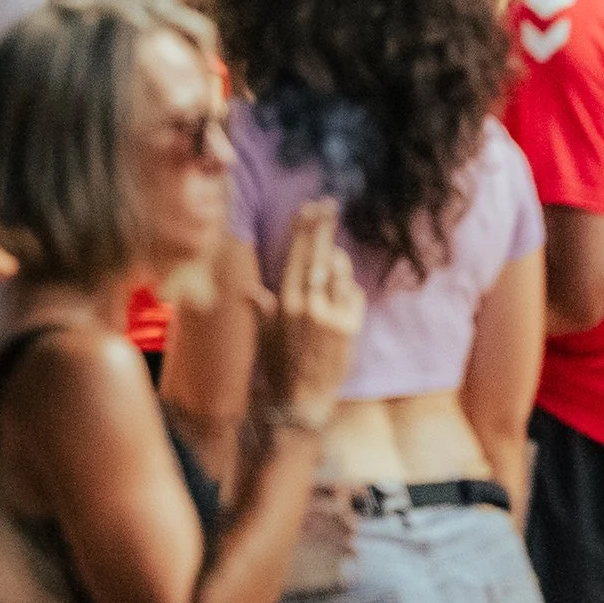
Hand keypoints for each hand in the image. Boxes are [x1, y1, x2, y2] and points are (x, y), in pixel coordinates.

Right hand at [256, 198, 363, 417]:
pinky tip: (344, 294)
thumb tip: (248, 290)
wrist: (303, 398)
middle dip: (323, 226)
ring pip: (339, 271)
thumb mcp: (266, 335)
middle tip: (330, 204)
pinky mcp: (350, 326)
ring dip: (338, 262)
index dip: (302, 229)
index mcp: (284, 302)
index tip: (309, 207)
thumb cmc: (281, 364)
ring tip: (333, 257)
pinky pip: (354, 294)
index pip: (294, 255)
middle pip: (317, 254)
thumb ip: (262, 309)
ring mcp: (329, 315)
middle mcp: (306, 305)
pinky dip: (350, 290)